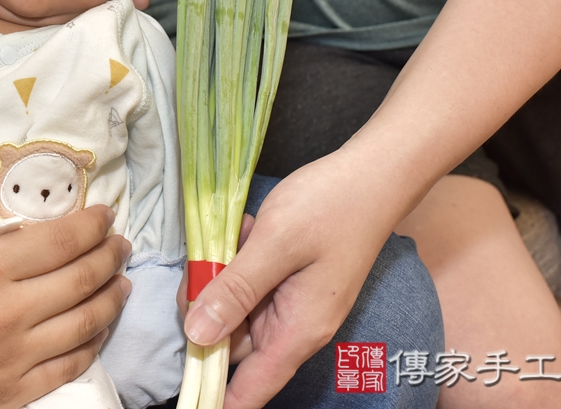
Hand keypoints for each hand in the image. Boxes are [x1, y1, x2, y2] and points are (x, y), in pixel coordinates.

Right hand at [0, 160, 131, 408]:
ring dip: (112, 298)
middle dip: (109, 256)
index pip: (59, 241)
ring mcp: (14, 360)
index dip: (91, 225)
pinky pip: (69, 367)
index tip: (104, 214)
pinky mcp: (11, 396)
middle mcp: (9, 315)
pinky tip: (98, 331)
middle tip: (120, 242)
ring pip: (85, 323)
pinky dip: (93, 344)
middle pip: (82, 279)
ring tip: (123, 282)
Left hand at [182, 151, 401, 408]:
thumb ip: (235, 291)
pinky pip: (250, 285)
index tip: (186, 393)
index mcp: (296, 331)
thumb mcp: (275, 245)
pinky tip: (248, 232)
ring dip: (221, 281)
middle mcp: (295, 326)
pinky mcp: (289, 280)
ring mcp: (293, 302)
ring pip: (236, 311)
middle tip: (196, 270)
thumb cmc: (331, 207)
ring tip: (232, 241)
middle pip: (232, 345)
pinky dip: (239, 263)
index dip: (214, 397)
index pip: (250, 390)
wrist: (374, 174)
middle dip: (204, 313)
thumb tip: (197, 336)